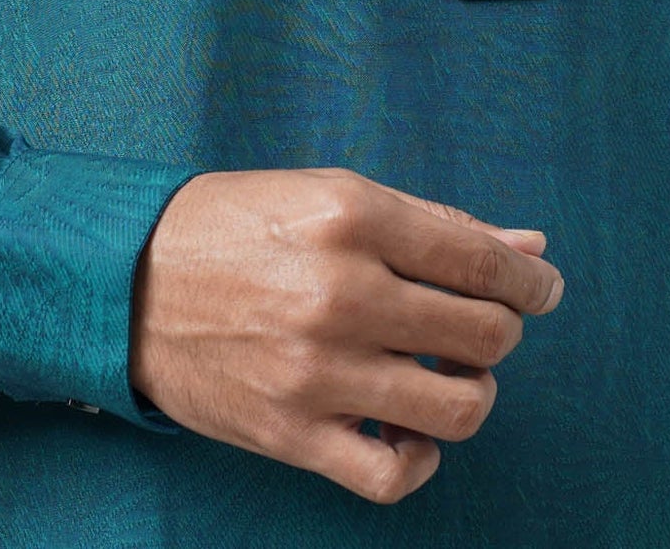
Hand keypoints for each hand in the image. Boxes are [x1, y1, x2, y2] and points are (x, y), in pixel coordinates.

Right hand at [128, 166, 562, 504]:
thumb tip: (528, 250)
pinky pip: (394, 475)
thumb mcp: (334, 195)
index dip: (530, 283)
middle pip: (484, 333)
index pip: (482, 262)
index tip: (541, 291)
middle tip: (477, 326)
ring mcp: (318, 370)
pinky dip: (419, 460)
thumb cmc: (239, 225)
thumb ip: (436, 225)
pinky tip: (408, 432)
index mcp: (354, 216)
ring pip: (459, 407)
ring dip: (471, 392)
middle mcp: (343, 291)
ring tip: (446, 375)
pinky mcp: (292, 433)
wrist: (128, 278)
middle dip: (500, 331)